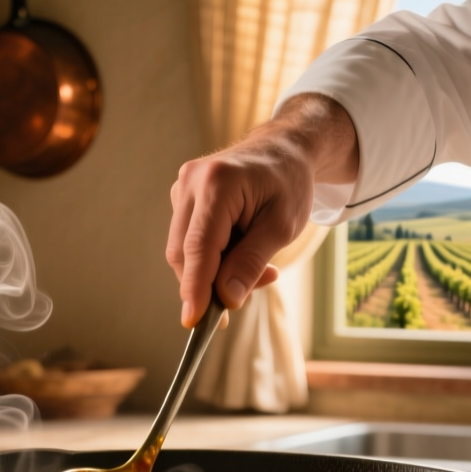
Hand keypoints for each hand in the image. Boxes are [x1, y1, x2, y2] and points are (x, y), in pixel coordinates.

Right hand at [166, 94, 358, 326]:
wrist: (284, 150)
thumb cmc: (288, 184)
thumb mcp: (281, 227)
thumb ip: (252, 262)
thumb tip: (227, 299)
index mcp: (216, 183)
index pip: (198, 247)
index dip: (194, 288)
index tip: (193, 321)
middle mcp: (190, 182)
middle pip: (184, 253)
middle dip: (209, 284)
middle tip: (246, 295)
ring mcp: (182, 189)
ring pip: (184, 251)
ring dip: (213, 272)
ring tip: (259, 269)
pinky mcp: (182, 199)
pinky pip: (189, 241)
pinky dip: (211, 258)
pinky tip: (242, 251)